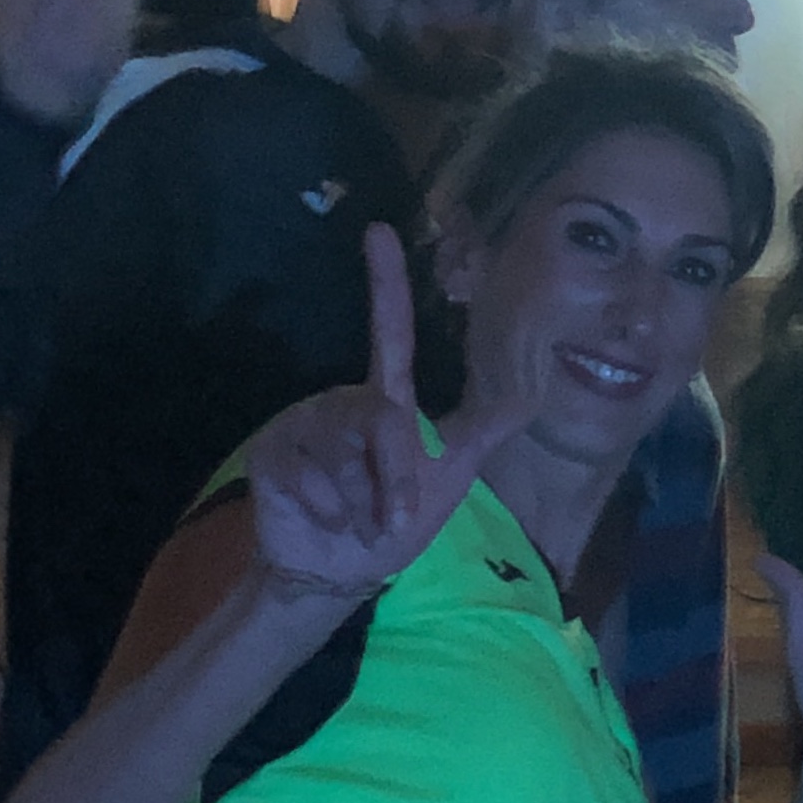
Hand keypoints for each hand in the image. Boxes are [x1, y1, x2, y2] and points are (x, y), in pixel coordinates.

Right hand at [247, 225, 530, 599]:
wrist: (340, 573)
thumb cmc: (396, 522)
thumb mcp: (450, 475)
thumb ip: (482, 430)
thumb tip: (532, 393)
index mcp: (386, 399)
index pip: (391, 331)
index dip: (387, 281)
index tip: (381, 229)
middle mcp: (342, 400)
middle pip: (382, 418)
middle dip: (395, 476)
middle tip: (397, 518)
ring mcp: (302, 423)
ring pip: (345, 453)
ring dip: (363, 502)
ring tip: (359, 523)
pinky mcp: (271, 453)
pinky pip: (311, 478)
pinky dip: (330, 511)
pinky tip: (326, 521)